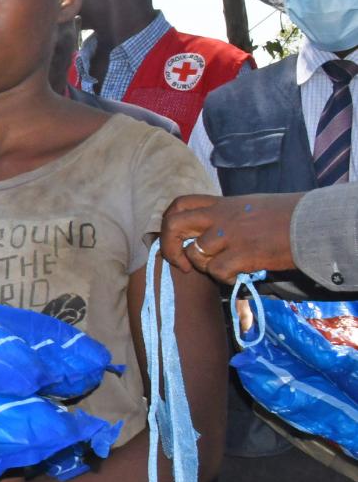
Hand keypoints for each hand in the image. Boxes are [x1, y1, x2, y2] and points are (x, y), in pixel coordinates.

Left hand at [160, 192, 300, 282]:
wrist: (312, 223)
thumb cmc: (285, 217)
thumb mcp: (249, 207)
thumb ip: (225, 216)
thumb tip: (206, 235)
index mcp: (222, 203)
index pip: (180, 204)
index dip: (169, 222)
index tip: (177, 239)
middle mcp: (221, 216)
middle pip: (174, 224)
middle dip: (168, 247)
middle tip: (181, 264)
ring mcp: (231, 234)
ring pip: (195, 253)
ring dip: (205, 266)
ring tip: (225, 267)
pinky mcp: (244, 254)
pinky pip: (218, 271)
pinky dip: (224, 278)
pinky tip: (239, 274)